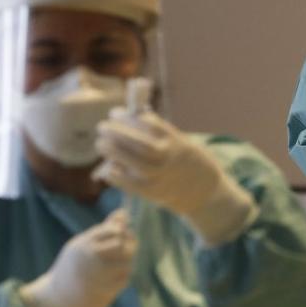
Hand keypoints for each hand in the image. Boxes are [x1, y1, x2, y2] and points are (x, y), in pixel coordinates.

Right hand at [20, 210, 136, 306]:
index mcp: (83, 245)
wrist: (58, 298)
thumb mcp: (83, 244)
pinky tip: (114, 276)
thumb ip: (105, 229)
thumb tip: (124, 212)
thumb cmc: (74, 266)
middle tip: (127, 247)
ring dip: (126, 262)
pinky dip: (122, 277)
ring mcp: (97, 276)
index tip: (121, 234)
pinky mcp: (104, 291)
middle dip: (129, 244)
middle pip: (122, 245)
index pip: (113, 230)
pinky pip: (124, 279)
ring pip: (126, 263)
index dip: (122, 230)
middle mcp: (89, 259)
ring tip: (118, 263)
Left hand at [95, 110, 257, 243]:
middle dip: (117, 133)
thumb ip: (158, 133)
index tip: (115, 113)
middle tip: (102, 126)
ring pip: (134, 163)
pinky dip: (116, 176)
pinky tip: (106, 168)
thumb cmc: (187, 160)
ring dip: (114, 152)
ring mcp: (161, 177)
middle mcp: (169, 158)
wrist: (204, 191)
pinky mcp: (153, 193)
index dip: (129, 118)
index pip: (150, 125)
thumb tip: (129, 116)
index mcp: (176, 142)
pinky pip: (131, 184)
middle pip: (140, 144)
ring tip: (101, 143)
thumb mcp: (180, 141)